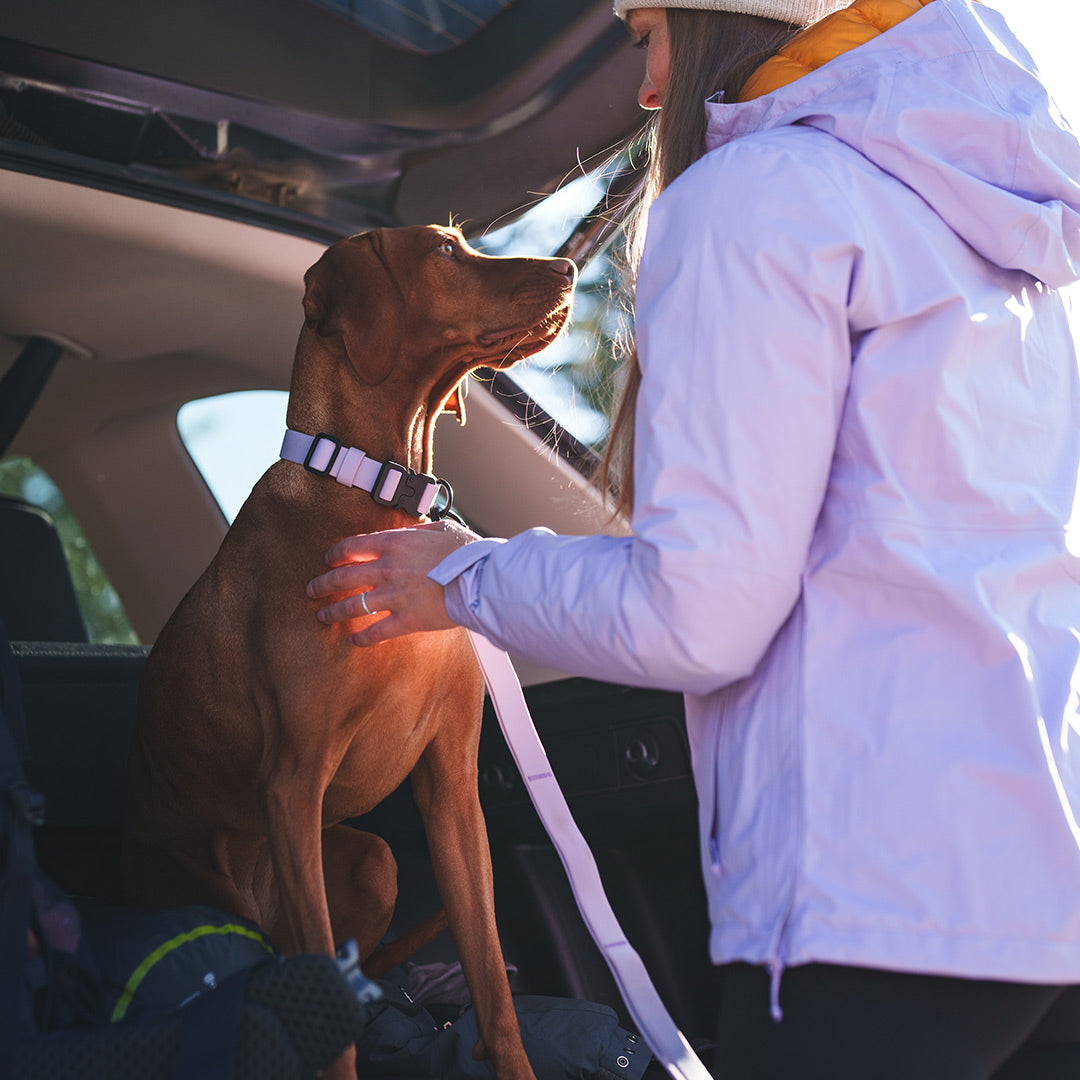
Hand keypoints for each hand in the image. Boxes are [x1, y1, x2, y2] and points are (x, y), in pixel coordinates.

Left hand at [307, 520, 478, 645]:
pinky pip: (375, 632)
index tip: (328, 560)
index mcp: (394, 544)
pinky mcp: (406, 621)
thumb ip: (418, 531)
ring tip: (322, 616)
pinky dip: (362, 638)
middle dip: (323, 584)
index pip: (352, 547)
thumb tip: (408, 530)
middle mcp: (387, 569)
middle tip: (312, 590)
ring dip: (333, 612)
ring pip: (352, 606)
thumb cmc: (468, 553)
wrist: (482, 580)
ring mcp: (394, 596)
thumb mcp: (442, 529)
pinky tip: (353, 641)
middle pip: (343, 577)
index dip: (335, 554)